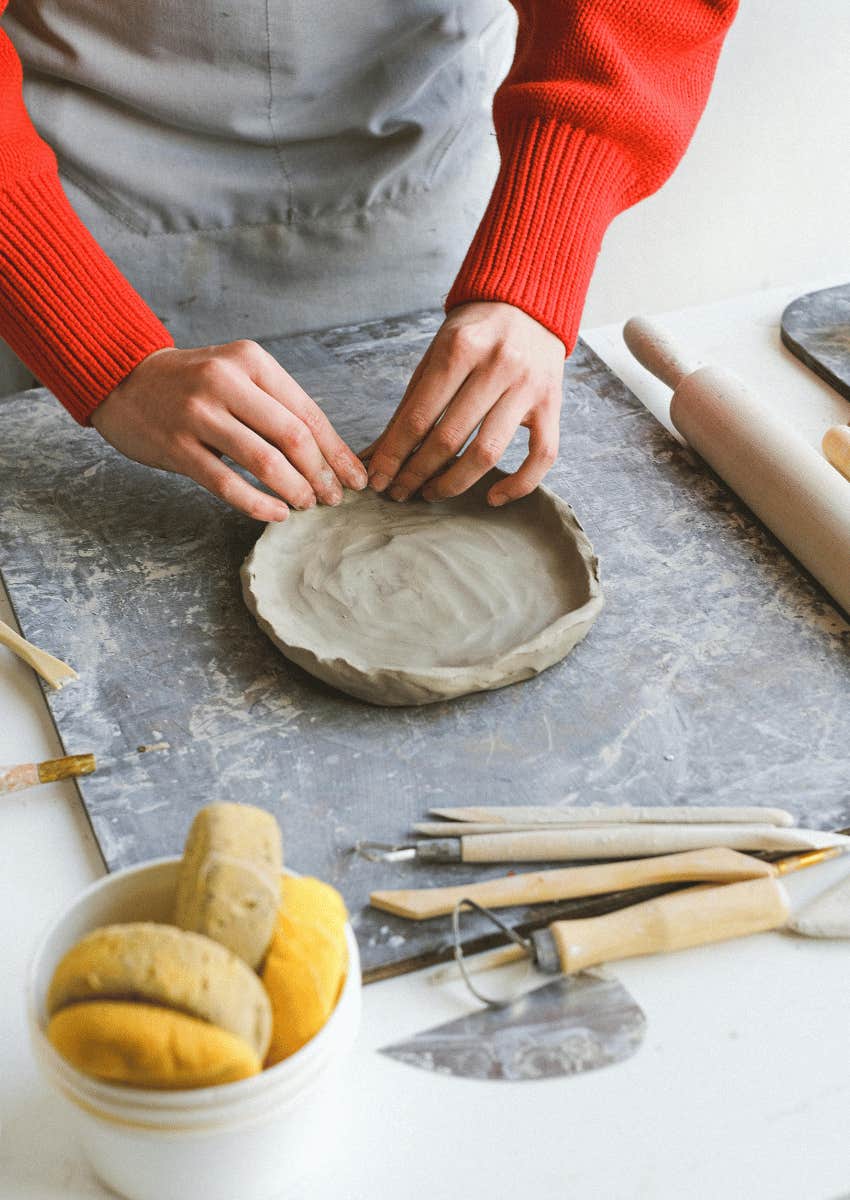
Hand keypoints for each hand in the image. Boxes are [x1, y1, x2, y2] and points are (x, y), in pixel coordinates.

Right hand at [91, 341, 366, 520]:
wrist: (124, 380)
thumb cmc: (192, 385)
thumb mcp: (237, 375)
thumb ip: (276, 404)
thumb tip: (329, 453)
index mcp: (250, 360)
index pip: (307, 412)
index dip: (336, 452)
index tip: (356, 479)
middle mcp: (225, 381)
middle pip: (292, 436)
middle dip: (321, 474)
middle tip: (333, 498)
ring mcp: (198, 414)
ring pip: (263, 461)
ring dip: (294, 490)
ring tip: (306, 505)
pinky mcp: (176, 446)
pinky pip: (226, 484)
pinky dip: (258, 504)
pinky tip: (275, 514)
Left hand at [364, 302, 565, 506]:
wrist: (527, 303)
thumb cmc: (474, 334)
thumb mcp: (435, 356)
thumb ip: (409, 406)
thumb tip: (375, 456)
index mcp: (460, 348)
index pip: (419, 416)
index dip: (394, 455)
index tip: (379, 480)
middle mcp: (498, 365)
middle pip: (449, 438)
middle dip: (417, 473)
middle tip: (401, 491)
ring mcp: (528, 387)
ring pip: (488, 453)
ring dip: (455, 483)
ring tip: (433, 493)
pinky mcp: (552, 405)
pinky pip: (541, 457)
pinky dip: (518, 485)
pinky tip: (492, 498)